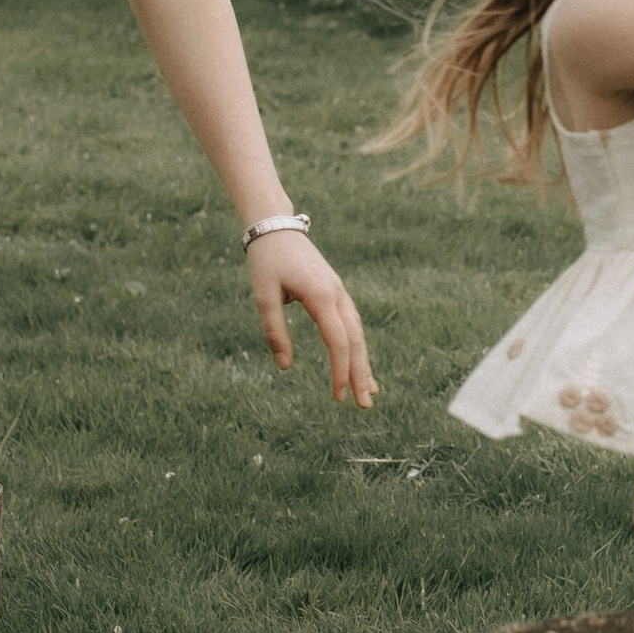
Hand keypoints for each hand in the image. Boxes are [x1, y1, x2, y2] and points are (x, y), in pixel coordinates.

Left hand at [247, 230, 377, 408]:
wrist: (276, 227)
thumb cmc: (267, 260)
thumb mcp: (264, 296)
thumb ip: (274, 331)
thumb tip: (286, 366)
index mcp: (321, 296)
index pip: (338, 340)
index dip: (340, 370)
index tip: (338, 396)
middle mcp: (337, 295)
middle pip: (355, 340)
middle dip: (360, 373)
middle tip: (364, 405)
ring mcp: (340, 293)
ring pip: (357, 333)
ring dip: (363, 363)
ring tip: (369, 392)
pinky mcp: (335, 294)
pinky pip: (351, 325)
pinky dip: (357, 347)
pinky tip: (359, 363)